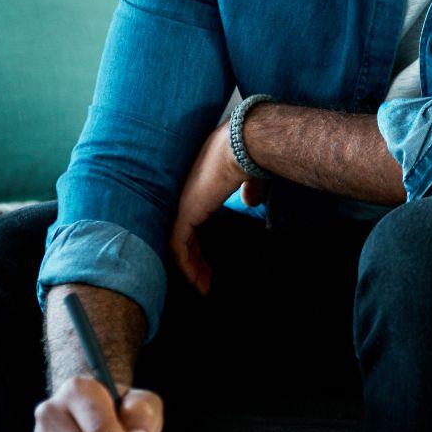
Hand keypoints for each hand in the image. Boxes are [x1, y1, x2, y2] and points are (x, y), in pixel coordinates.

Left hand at [169, 119, 263, 294]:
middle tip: (205, 280)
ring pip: (179, 244)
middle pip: (184, 234)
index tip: (209, 262)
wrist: (244, 145)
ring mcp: (183, 204)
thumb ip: (249, 189)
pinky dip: (187, 267)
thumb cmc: (250, 155)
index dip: (198, 243)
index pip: (192, 220)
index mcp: (200, 186)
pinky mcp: (184, 213)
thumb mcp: (250, 177)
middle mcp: (187, 195)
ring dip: (191, 268)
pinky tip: (198, 282)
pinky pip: (179, 247)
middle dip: (195, 259)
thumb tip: (252, 201)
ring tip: (203, 287)